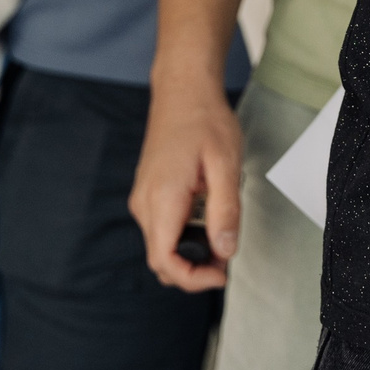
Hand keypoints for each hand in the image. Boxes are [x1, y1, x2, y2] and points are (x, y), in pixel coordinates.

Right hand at [129, 75, 244, 291]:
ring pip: (161, 246)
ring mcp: (143, 197)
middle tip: (226, 252)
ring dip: (190, 252)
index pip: (165, 261)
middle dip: (194, 269)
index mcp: (162, 198)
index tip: (221, 273)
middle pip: (161, 260)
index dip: (193, 278)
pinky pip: (161, 229)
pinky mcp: (147, 193)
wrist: (183, 90)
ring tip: (221, 229)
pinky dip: (184, 235)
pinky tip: (207, 214)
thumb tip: (225, 250)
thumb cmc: (204, 121)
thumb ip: (225, 210)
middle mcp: (144, 202)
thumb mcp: (226, 165)